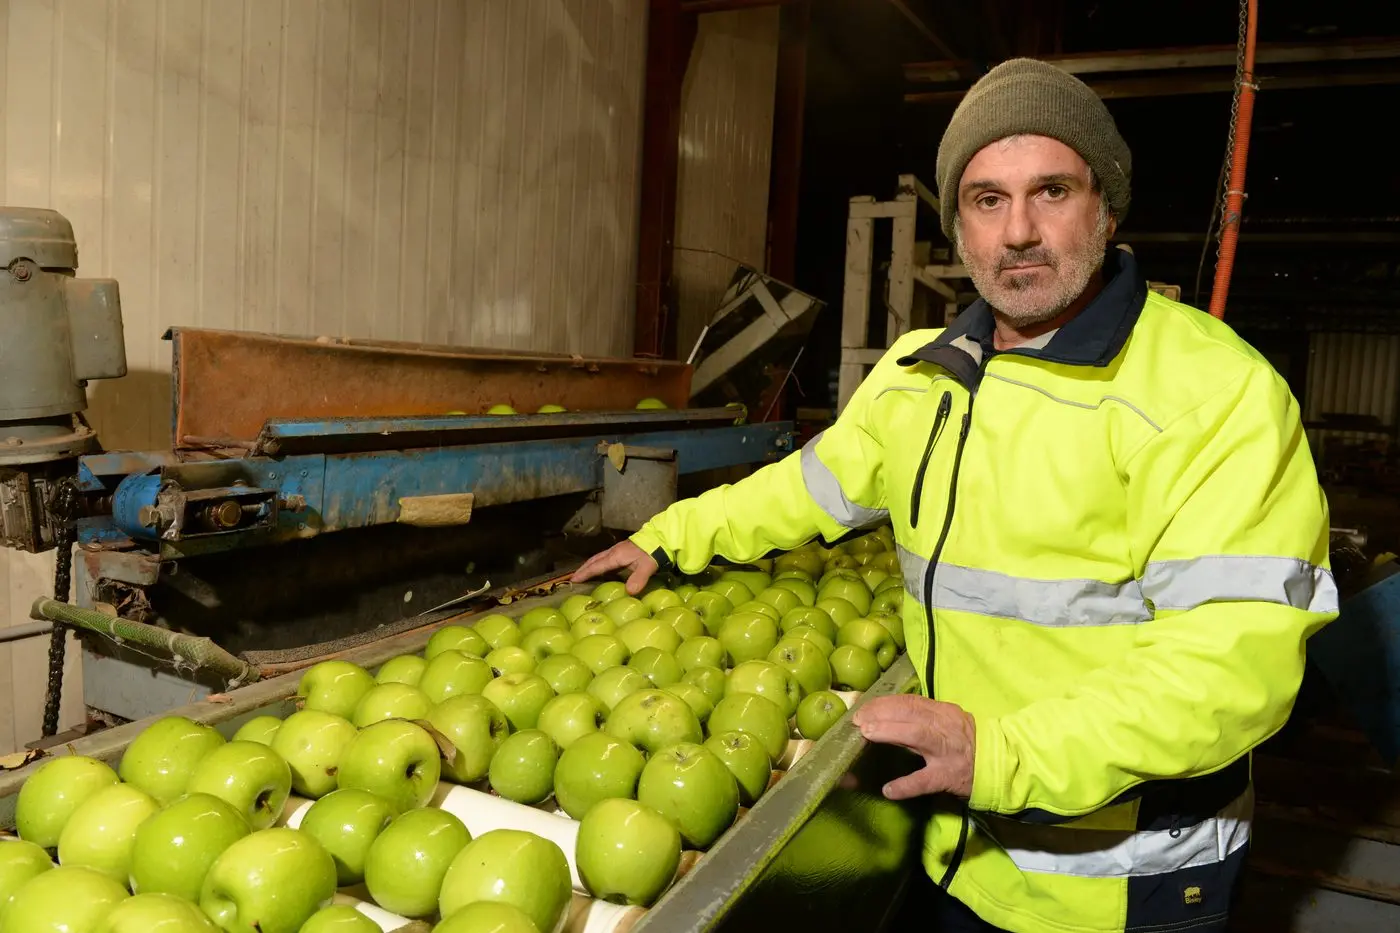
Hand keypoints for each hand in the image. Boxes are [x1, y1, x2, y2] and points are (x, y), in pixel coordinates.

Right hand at [570, 540, 658, 594]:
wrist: (660, 537)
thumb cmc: (653, 552)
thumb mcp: (647, 567)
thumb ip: (638, 579)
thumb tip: (628, 592)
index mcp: (616, 556)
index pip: (596, 566)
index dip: (585, 574)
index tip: (574, 580)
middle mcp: (613, 552)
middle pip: (594, 560)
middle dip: (583, 569)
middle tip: (574, 578)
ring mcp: (617, 550)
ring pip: (599, 558)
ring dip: (589, 565)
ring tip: (583, 574)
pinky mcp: (622, 550)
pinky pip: (605, 558)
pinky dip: (598, 564)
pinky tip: (600, 569)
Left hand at [853, 694, 976, 800]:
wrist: (1001, 765)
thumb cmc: (968, 743)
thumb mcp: (948, 723)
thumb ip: (923, 717)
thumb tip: (885, 713)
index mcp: (943, 712)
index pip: (910, 702)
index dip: (884, 703)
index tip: (863, 708)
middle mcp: (945, 727)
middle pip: (911, 713)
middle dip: (882, 713)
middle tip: (859, 720)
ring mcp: (947, 752)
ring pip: (918, 736)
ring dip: (890, 731)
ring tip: (867, 733)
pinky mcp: (949, 776)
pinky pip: (925, 781)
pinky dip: (906, 785)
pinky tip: (889, 790)